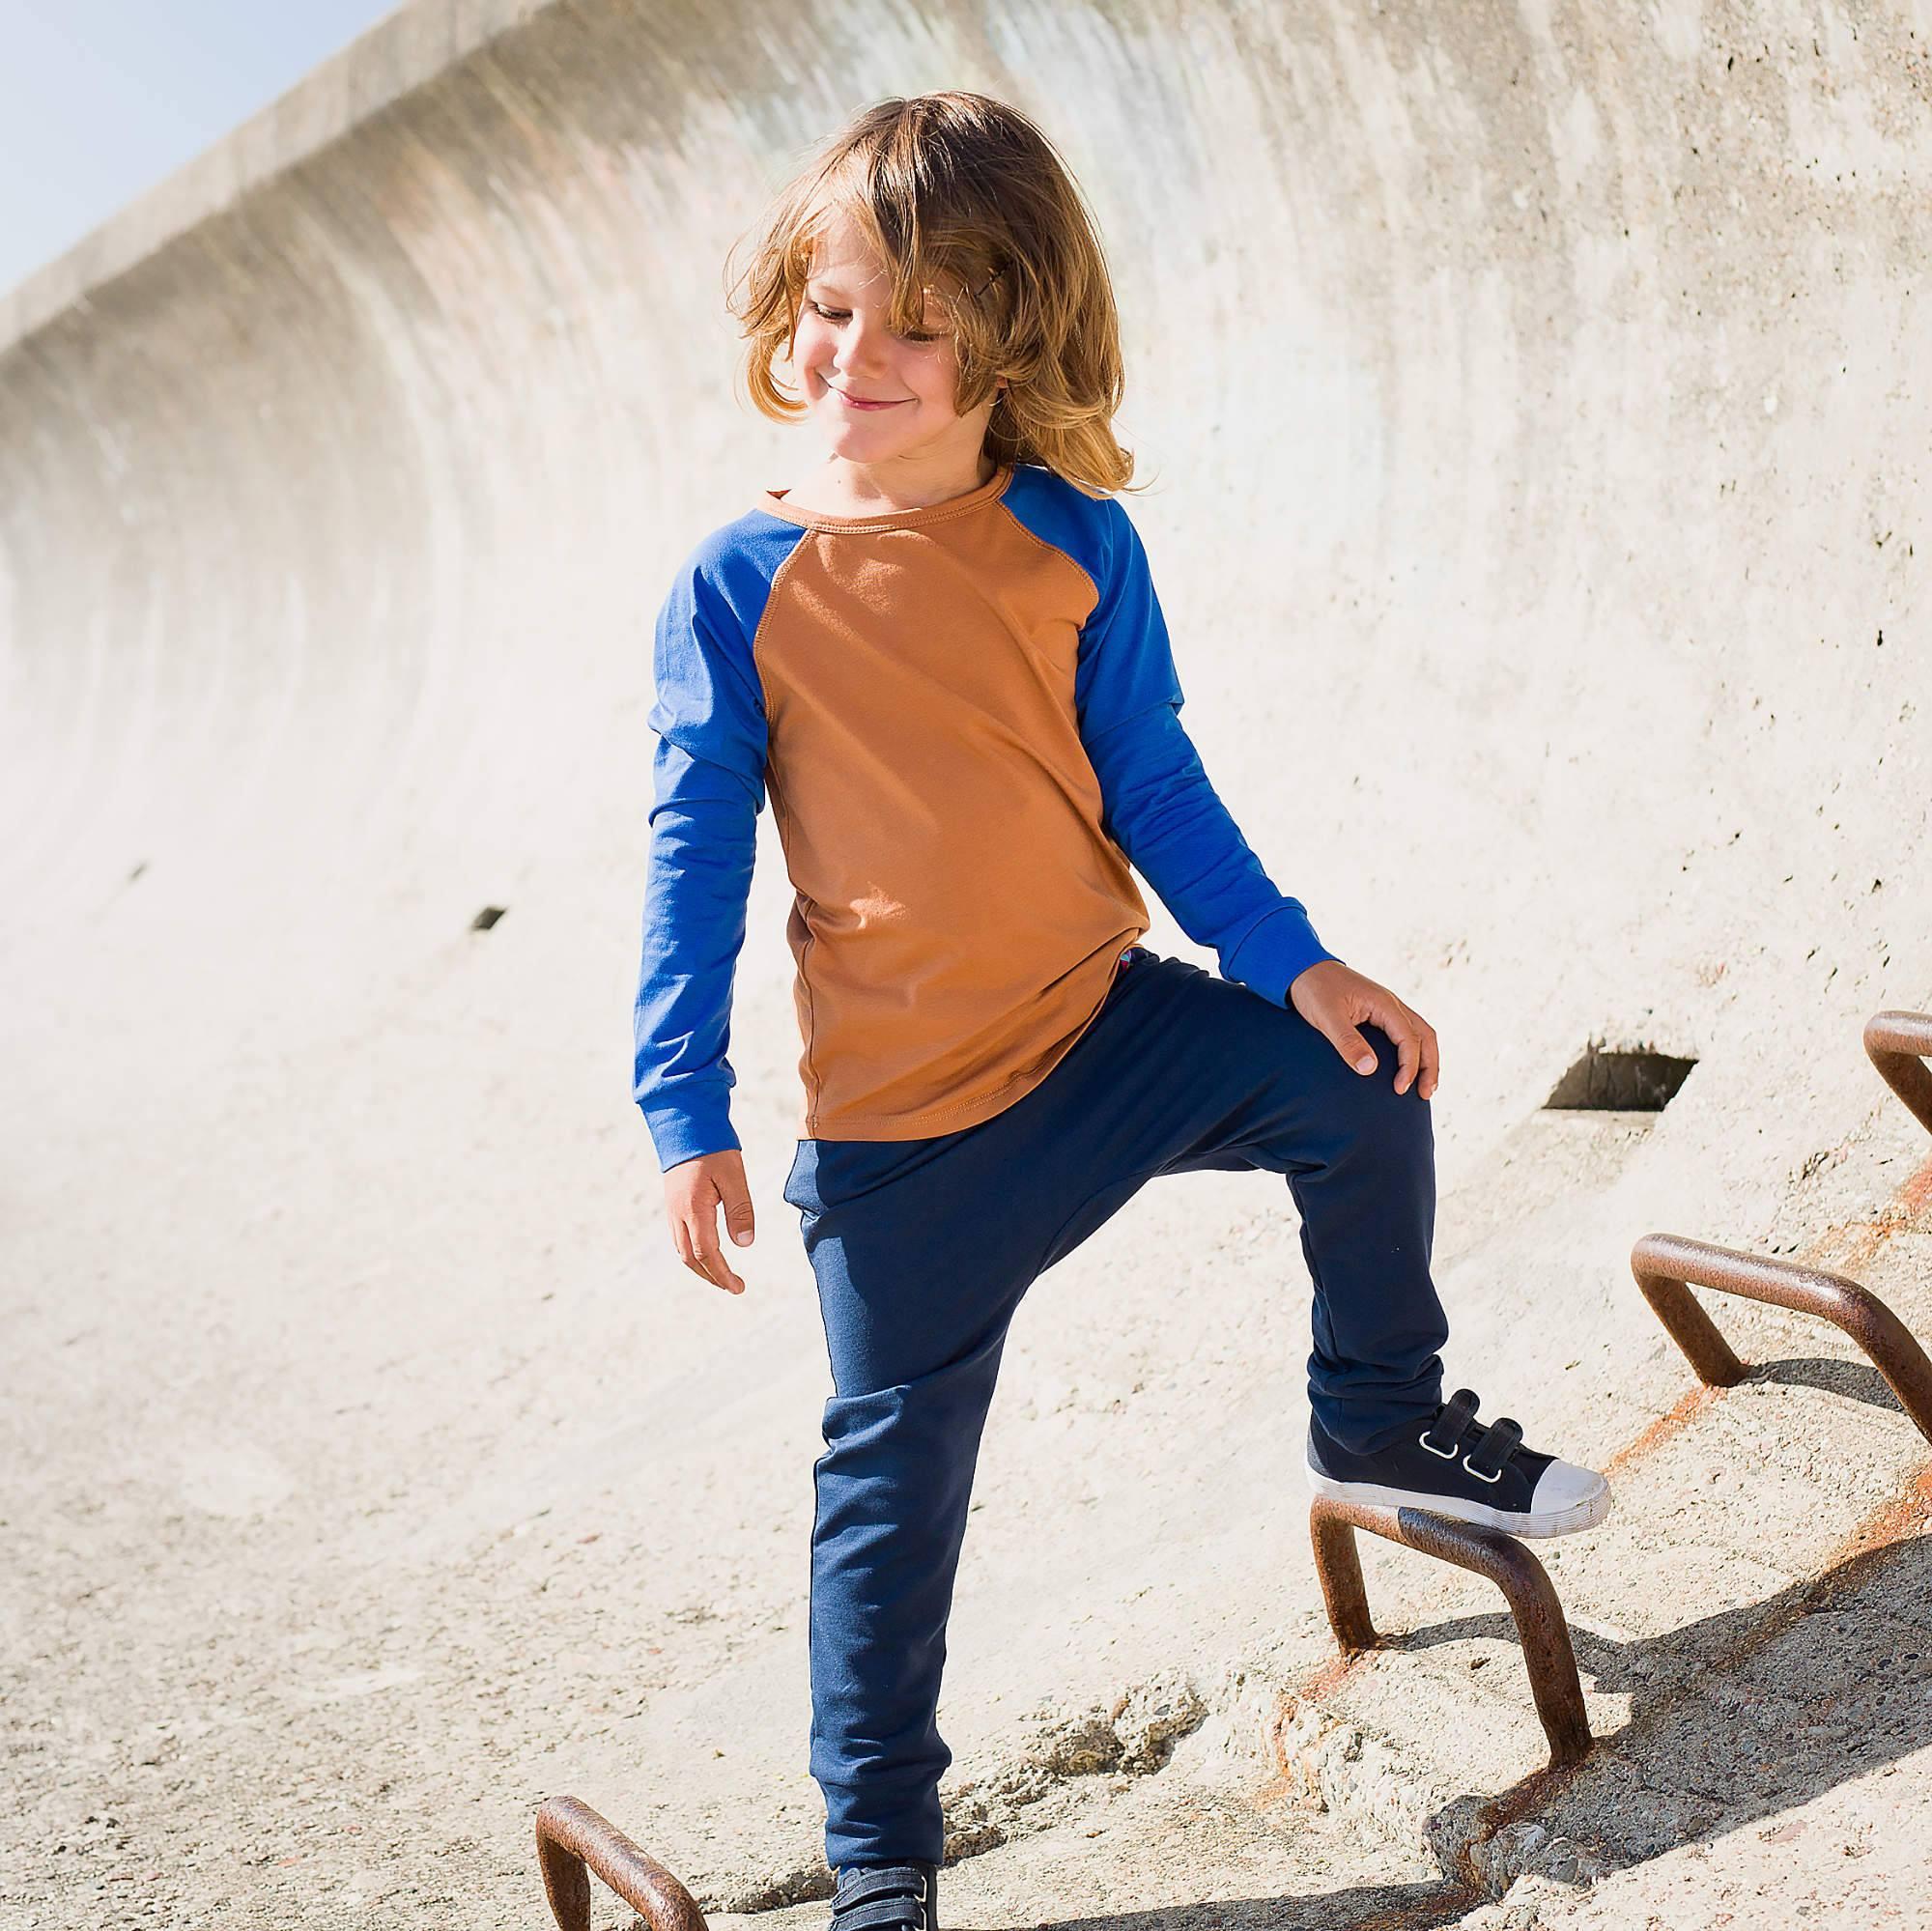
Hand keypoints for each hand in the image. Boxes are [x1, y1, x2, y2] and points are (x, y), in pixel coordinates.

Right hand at [663, 1147, 755, 1294]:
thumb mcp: (734, 1176)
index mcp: (694, 1209)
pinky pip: (679, 1237)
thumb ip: (740, 1210)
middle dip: (711, 1277)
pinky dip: (692, 1253)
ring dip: (701, 1267)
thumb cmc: (712, 1148)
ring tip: (721, 1275)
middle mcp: (678, 1214)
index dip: (722, 1274)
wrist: (684, 1123)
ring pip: (682, 1250)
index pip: (707, 1254)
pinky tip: (706, 1252)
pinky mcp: (672, 1203)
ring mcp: (672, 1209)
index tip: (738, 1287)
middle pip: (691, 1259)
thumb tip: (744, 1244)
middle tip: (733, 1286)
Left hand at [1287, 959, 1439, 1098]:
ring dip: (1426, 1059)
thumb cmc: (1314, 990)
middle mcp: (1391, 1004)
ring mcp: (1386, 1007)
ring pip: (1419, 1033)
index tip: (1400, 1089)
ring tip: (1424, 1086)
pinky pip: (1405, 1032)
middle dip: (1429, 1066)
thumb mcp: (1326, 1017)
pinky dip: (1413, 1050)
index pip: (1409, 1039)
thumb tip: (1369, 1068)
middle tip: (1426, 1094)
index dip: (1409, 1066)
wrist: (1303, 969)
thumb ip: (1347, 1042)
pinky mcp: (1378, 1012)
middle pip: (1424, 1036)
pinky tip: (1407, 1067)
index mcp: (1384, 1003)